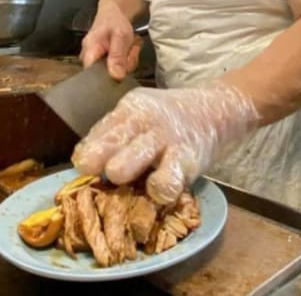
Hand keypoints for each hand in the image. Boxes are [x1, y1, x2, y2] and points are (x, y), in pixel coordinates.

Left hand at [71, 82, 258, 203]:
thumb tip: (84, 162)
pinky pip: (163, 184)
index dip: (87, 157)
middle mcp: (144, 121)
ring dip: (122, 176)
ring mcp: (165, 139)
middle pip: (107, 145)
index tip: (88, 170)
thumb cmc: (167, 120)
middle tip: (109, 175)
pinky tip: (158, 190)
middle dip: (100, 166)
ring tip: (131, 181)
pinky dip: (157, 192)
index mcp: (129, 109)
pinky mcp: (186, 160)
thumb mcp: (139, 115)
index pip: (96, 134)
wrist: (215, 111)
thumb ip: (114, 133)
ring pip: (128, 164)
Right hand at [80, 3, 141, 79]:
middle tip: (129, 50)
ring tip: (128, 47)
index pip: (93, 77)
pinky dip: (126, 63)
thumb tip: (116, 76)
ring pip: (116, 74)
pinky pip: (118, 71)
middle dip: (124, 66)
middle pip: (108, 77)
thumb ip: (117, 56)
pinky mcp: (103, 65)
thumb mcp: (120, 36)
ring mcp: (95, 64)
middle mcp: (88, 60)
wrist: (114, 15)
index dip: (111, 76)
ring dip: (128, 62)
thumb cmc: (114, 22)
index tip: (123, 62)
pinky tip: (127, 52)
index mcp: (89, 52)